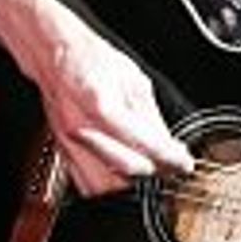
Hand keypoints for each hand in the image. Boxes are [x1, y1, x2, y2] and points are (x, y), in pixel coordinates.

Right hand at [32, 15, 193, 196]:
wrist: (55, 55)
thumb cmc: (91, 60)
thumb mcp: (133, 80)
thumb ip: (152, 118)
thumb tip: (169, 145)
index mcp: (100, 104)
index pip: (143, 144)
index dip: (169, 158)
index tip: (184, 163)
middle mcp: (81, 128)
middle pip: (126, 170)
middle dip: (155, 170)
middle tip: (170, 164)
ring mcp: (68, 143)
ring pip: (106, 186)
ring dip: (131, 182)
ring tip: (147, 167)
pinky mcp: (62, 152)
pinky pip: (88, 185)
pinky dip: (109, 185)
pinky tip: (123, 172)